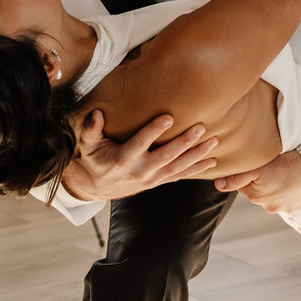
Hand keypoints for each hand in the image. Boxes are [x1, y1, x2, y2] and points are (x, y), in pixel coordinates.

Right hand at [63, 113, 218, 201]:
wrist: (97, 187)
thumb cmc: (94, 159)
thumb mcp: (87, 145)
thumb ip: (91, 129)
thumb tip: (97, 113)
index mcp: (123, 159)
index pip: (141, 143)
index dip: (154, 130)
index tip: (169, 117)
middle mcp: (140, 171)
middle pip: (166, 156)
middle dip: (184, 142)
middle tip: (201, 127)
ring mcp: (151, 179)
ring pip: (178, 167)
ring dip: (197, 155)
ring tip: (213, 142)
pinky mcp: (157, 182)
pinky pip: (180, 176)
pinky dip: (196, 170)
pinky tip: (212, 162)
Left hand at [215, 148, 300, 213]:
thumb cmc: (287, 160)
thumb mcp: (258, 167)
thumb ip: (237, 177)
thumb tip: (218, 185)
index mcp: (258, 198)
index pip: (246, 187)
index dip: (251, 176)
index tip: (259, 166)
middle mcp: (272, 207)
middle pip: (263, 193)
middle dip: (266, 183)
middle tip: (275, 167)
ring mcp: (290, 208)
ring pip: (281, 197)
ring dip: (282, 188)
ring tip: (288, 172)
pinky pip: (298, 200)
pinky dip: (298, 192)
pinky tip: (299, 180)